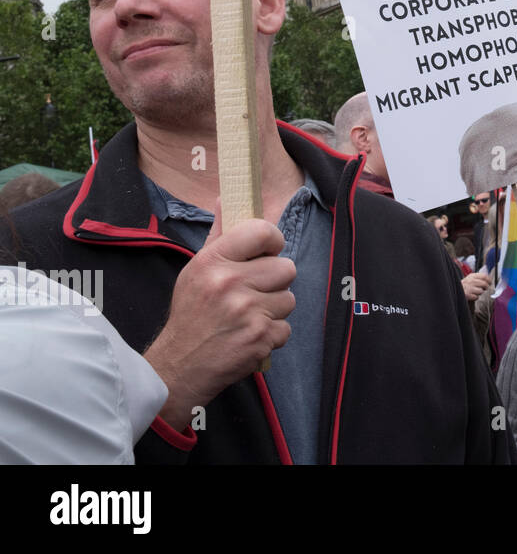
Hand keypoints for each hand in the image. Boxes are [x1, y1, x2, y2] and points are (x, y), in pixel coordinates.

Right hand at [144, 200, 295, 430]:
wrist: (180, 366)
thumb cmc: (191, 314)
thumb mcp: (197, 270)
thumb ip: (219, 234)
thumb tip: (227, 197)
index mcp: (213, 262)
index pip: (263, 232)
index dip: (273, 241)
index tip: (268, 251)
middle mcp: (230, 284)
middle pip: (286, 268)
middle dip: (275, 282)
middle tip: (254, 292)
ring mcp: (247, 312)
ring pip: (289, 299)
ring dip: (274, 310)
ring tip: (248, 316)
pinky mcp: (259, 338)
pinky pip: (286, 327)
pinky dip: (272, 334)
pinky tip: (249, 336)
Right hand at [461, 272, 490, 301]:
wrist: (454, 292)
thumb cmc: (463, 286)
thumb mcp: (469, 279)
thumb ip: (478, 279)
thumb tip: (488, 280)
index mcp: (471, 276)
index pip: (484, 276)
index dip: (489, 280)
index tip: (490, 282)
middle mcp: (470, 280)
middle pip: (484, 284)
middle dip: (485, 287)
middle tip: (484, 289)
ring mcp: (469, 287)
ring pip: (481, 291)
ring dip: (479, 293)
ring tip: (474, 292)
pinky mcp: (467, 294)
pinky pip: (476, 297)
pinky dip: (475, 297)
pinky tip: (471, 296)